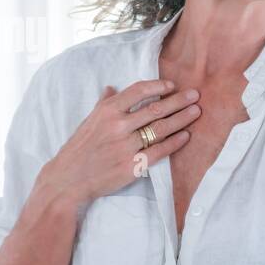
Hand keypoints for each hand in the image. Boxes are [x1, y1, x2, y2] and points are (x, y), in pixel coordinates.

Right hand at [38, 78, 199, 207]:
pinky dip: (175, 142)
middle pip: (155, 109)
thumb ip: (103, 104)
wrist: (68, 179)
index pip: (138, 91)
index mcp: (107, 111)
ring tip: (196, 112)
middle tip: (195, 95)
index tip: (172, 86)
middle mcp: (118, 126)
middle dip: (178, 101)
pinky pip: (159, 151)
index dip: (158, 86)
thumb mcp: (88, 121)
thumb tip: (112, 88)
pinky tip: (186, 136)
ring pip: (161, 129)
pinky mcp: (132, 166)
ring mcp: (126, 146)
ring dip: (182, 119)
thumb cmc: (78, 149)